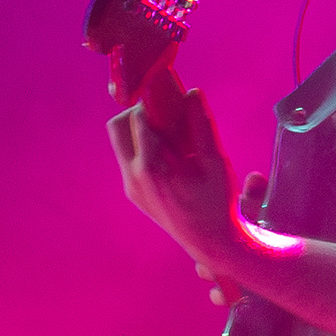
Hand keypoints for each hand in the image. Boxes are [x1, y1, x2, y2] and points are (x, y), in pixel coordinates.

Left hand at [109, 88, 247, 296]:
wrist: (211, 244)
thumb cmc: (217, 203)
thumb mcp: (215, 162)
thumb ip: (201, 125)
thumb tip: (192, 92)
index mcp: (152, 167)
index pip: (139, 117)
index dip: (154, 100)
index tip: (171, 94)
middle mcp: (133, 177)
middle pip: (117, 126)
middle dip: (139, 113)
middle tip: (167, 114)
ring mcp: (130, 187)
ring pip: (121, 143)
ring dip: (142, 131)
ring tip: (173, 137)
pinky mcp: (133, 193)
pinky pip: (130, 159)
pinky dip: (145, 148)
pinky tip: (173, 157)